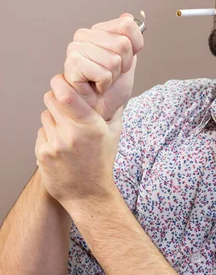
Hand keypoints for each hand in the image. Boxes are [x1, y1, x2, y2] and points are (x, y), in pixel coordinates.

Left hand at [35, 74, 121, 209]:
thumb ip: (113, 109)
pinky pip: (40, 132)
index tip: (60, 80)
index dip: (59, 83)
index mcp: (91, 125)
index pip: (66, 95)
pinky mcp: (43, 155)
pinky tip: (60, 146)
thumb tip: (115, 89)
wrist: (89, 194)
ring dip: (53, 118)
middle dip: (56, 98)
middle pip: (51, 100)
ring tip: (65, 131)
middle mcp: (72, 134)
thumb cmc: (103, 161)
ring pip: (45, 116)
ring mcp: (55, 145)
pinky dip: (48, 135)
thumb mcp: (114, 133)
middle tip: (63, 104)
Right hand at [64, 14, 143, 121]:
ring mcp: (75, 49)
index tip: (123, 61)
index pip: (127, 25)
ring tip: (102, 81)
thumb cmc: (112, 88)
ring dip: (113, 77)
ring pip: (114, 60)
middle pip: (123, 43)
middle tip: (110, 74)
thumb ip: (131, 39)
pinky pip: (103, 73)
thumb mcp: (128, 60)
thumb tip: (128, 16)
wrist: (102, 110)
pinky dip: (104, 84)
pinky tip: (95, 86)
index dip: (133, 48)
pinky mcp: (72, 65)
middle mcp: (83, 35)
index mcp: (97, 30)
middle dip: (123, 65)